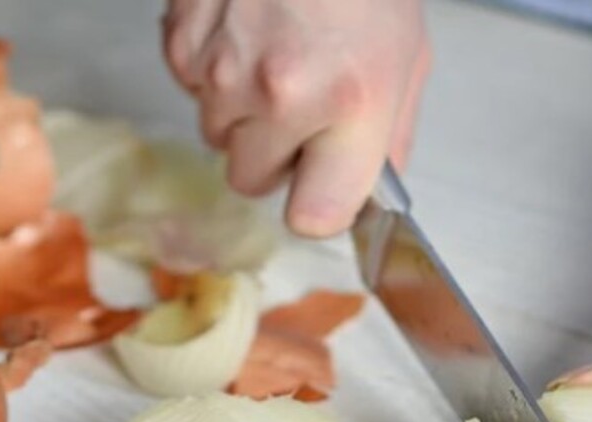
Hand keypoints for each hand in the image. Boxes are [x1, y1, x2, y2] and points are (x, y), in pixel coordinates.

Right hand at [162, 0, 430, 237]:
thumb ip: (389, 141)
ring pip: (216, 136)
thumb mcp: (408, 63)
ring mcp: (224, 70)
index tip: (322, 186)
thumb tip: (367, 196)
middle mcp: (283, 95)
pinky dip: (211, 72)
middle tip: (300, 107)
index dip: (317, 204)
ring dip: (241, 113)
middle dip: (274, 154)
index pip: (313, 217)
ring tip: (274, 56)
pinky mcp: (183, 43)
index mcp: (351, 107)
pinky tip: (245, 34)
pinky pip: (189, 90)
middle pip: (252, 180)